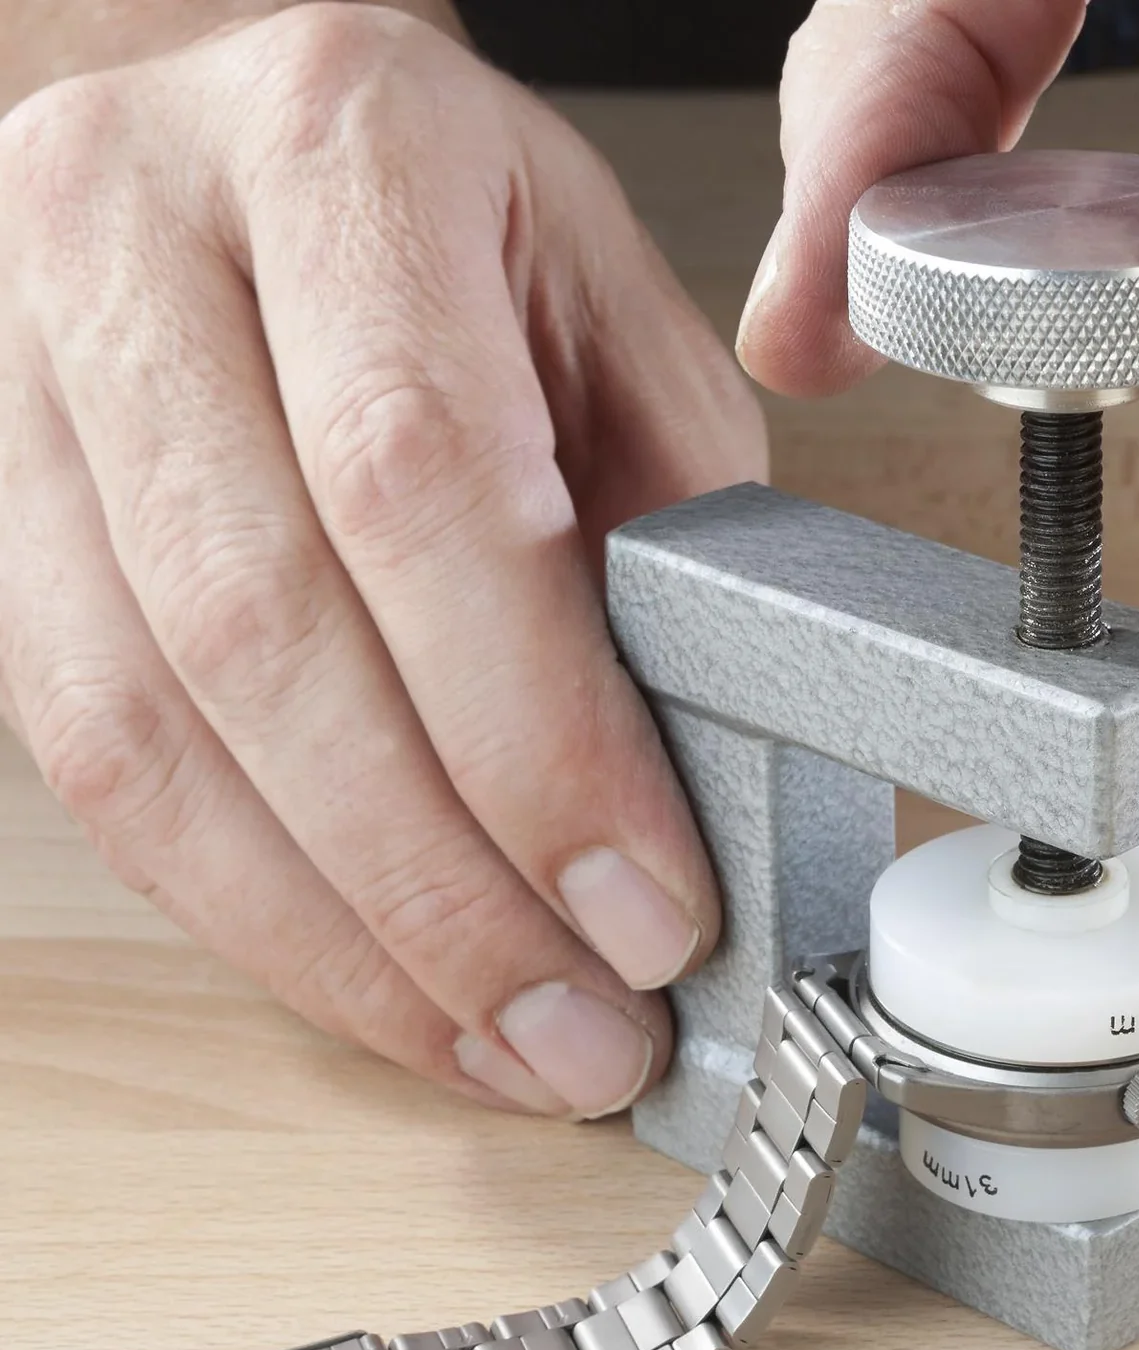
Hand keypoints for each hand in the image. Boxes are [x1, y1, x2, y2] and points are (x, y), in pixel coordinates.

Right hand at [0, 4, 765, 1116]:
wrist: (269, 152)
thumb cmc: (472, 240)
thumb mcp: (621, 329)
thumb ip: (670, 531)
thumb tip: (699, 793)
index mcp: (340, 146)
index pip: (417, 477)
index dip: (535, 730)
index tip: (649, 902)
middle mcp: (132, 239)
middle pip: (266, 627)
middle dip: (448, 879)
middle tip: (587, 1022)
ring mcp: (23, 383)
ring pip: (150, 729)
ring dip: (348, 937)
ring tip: (507, 1044)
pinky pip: (99, 765)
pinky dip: (257, 911)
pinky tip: (385, 987)